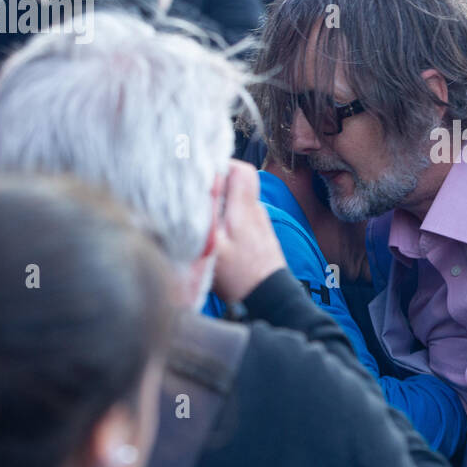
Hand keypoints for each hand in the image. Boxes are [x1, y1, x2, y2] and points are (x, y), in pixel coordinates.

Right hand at [213, 160, 287, 303]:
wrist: (269, 300)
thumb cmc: (240, 277)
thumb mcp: (215, 247)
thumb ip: (208, 215)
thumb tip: (204, 186)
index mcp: (245, 210)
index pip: (242, 170)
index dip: (222, 166)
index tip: (202, 175)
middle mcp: (256, 212)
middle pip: (239, 183)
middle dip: (217, 184)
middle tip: (197, 196)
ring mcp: (259, 224)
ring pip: (238, 201)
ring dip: (221, 203)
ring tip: (202, 216)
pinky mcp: (259, 237)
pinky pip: (242, 217)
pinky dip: (227, 219)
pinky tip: (215, 234)